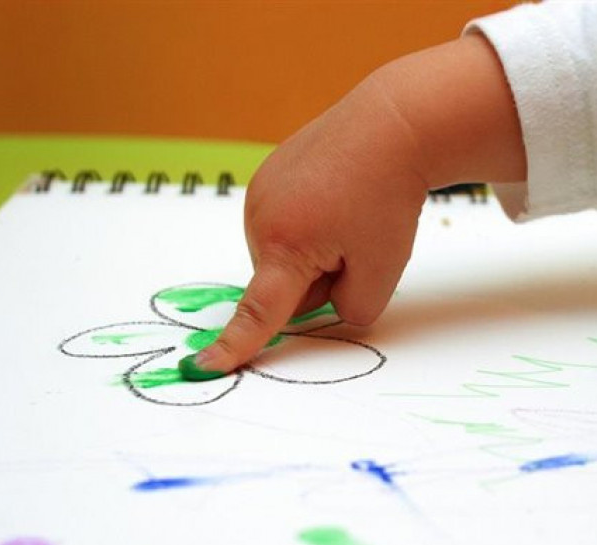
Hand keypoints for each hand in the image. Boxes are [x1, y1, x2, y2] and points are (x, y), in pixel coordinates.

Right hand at [192, 34, 524, 374]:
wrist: (392, 125)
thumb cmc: (389, 197)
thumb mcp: (382, 273)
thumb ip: (351, 312)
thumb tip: (323, 308)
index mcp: (284, 246)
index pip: (258, 312)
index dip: (234, 345)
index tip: (203, 367)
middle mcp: (260, 218)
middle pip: (283, 284)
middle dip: (318, 279)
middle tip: (357, 240)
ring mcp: (259, 192)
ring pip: (282, 255)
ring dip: (313, 251)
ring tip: (348, 212)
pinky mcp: (267, 175)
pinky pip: (283, 225)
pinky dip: (307, 223)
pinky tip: (335, 194)